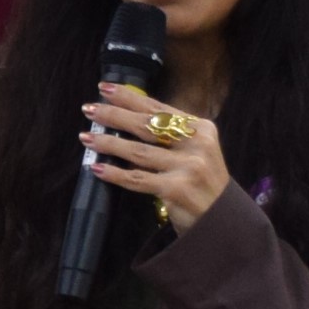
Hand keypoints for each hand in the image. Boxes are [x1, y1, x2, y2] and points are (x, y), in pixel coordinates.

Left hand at [85, 84, 228, 225]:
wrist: (221, 220)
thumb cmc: (202, 183)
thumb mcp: (197, 151)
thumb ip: (173, 135)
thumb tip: (129, 117)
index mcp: (201, 129)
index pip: (158, 109)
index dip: (129, 98)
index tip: (105, 89)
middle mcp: (196, 144)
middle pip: (146, 125)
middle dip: (114, 115)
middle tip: (88, 109)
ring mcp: (188, 166)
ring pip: (138, 151)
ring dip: (108, 144)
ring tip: (86, 137)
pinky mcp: (176, 189)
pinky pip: (137, 179)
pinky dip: (115, 174)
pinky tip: (97, 168)